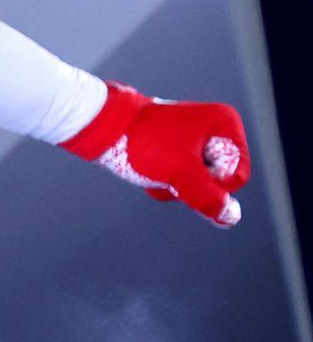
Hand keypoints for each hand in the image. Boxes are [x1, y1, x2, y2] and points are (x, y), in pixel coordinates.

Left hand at [60, 82, 250, 227]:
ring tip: (156, 168)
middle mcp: (216, 130)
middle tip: (166, 169)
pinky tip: (150, 172)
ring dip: (176, 187)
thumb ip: (207, 196)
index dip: (210, 184)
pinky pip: (184, 181)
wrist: (104, 128)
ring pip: (200, 185)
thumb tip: (231, 217)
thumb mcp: (178, 172)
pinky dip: (167, 183)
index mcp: (225, 124)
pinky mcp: (181, 153)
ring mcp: (198, 142)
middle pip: (219, 182)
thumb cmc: (142, 142)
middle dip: (190, 185)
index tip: (184, 169)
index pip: (236, 177)